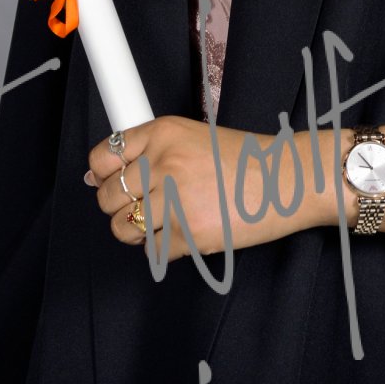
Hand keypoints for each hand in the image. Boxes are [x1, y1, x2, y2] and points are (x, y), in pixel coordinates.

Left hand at [86, 117, 318, 259]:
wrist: (289, 180)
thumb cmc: (249, 161)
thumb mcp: (196, 139)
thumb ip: (151, 153)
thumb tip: (96, 178)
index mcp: (165, 132)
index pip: (104, 155)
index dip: (101, 174)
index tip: (106, 181)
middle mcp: (165, 162)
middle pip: (107, 195)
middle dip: (118, 206)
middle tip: (142, 206)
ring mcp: (174, 200)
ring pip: (121, 228)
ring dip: (137, 231)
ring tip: (164, 222)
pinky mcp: (186, 235)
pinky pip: (151, 251)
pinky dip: (163, 248)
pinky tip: (186, 233)